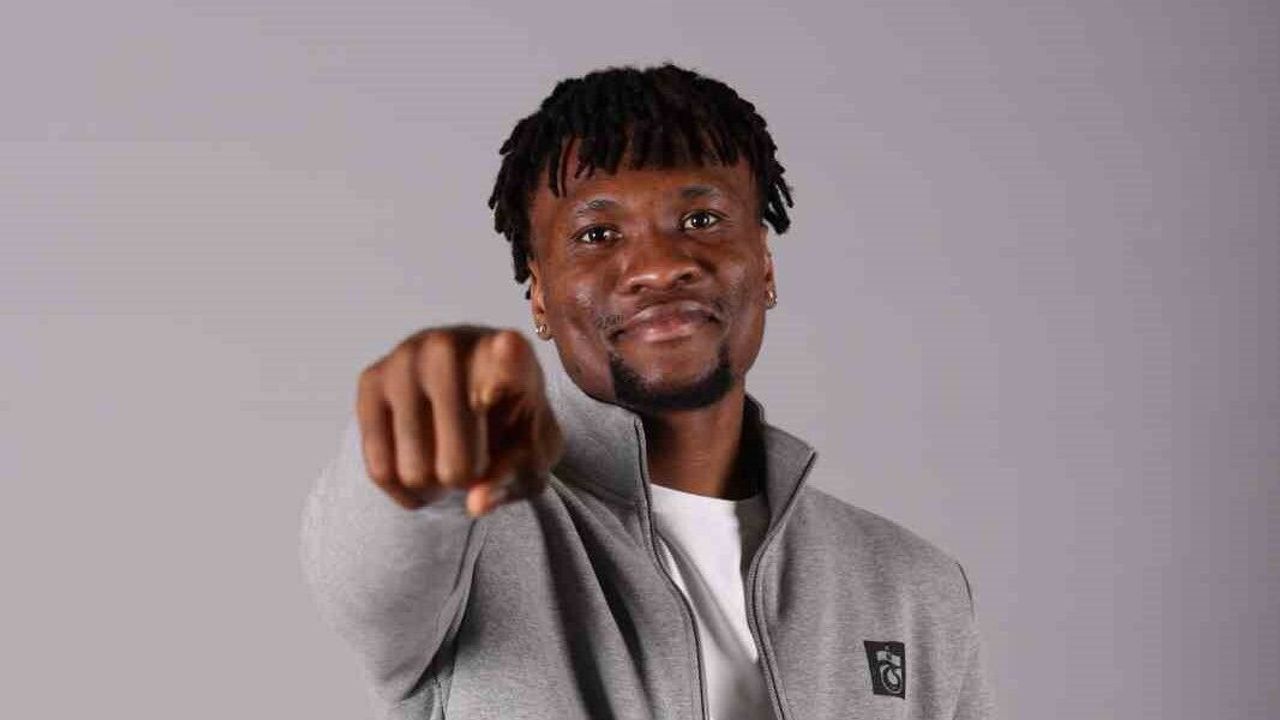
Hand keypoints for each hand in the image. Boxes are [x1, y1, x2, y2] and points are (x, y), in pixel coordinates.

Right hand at [355, 325, 562, 515]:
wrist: (471, 391)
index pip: (511, 353)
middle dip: (467, 482)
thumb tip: (475, 503)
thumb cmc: (511, 424)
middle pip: (458, 465)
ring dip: (434, 488)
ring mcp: (405, 359)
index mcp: (511, 353)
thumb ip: (515, 475)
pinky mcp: (370, 380)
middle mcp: (451, 346)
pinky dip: (405, 490)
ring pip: (415, 472)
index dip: (509, 360)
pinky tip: (422, 470)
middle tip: (474, 464)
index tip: (509, 347)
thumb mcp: (532, 454)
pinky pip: (380, 469)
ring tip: (447, 459)